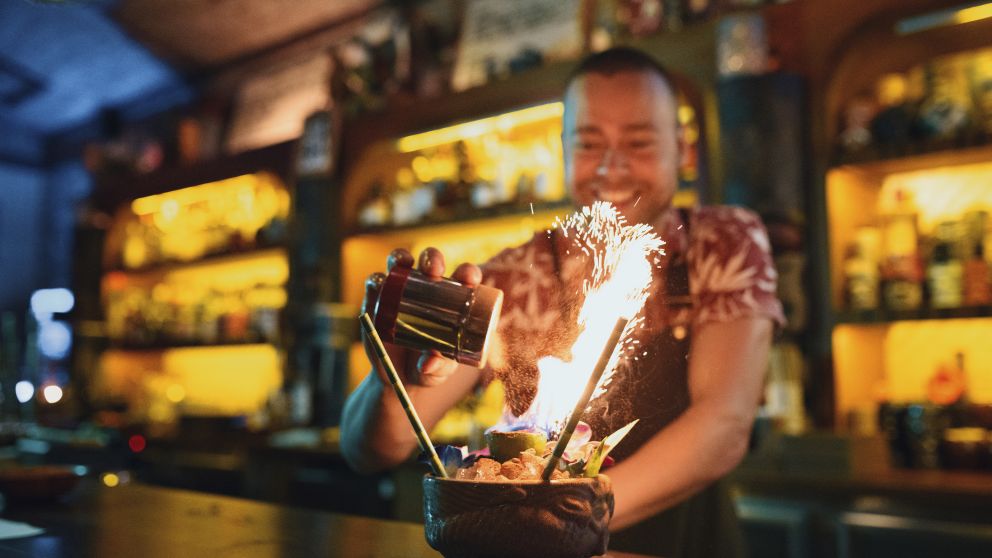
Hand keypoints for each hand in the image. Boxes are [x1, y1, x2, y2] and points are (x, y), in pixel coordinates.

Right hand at [362, 247, 481, 386]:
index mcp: (453, 299)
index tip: (469, 280)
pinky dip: (375, 281)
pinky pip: (374, 284)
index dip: (468, 273)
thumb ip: (438, 366)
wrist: (400, 379)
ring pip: (399, 262)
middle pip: (431, 262)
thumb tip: (428, 363)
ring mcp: (400, 291)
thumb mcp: (439, 370)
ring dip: (401, 257)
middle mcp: (427, 288)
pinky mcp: (377, 301)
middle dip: (433, 259)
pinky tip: (378, 283)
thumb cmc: (431, 368)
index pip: (463, 278)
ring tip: (403, 263)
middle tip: (433, 271)